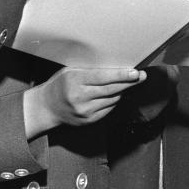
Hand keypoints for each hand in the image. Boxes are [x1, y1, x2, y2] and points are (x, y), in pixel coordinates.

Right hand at [22, 67, 146, 138]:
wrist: (47, 107)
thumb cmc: (60, 84)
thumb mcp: (71, 71)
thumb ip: (90, 70)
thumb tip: (115, 66)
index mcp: (75, 81)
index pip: (103, 78)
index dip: (121, 75)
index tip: (135, 72)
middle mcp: (80, 98)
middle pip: (111, 90)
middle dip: (128, 83)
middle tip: (141, 76)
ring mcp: (85, 112)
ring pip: (112, 100)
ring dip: (122, 90)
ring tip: (129, 82)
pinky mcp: (89, 121)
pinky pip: (108, 108)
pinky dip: (114, 100)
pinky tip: (115, 93)